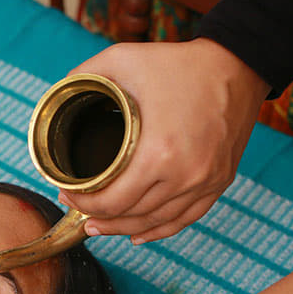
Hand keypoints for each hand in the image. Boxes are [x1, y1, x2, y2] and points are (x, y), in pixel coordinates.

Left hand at [59, 39, 269, 242]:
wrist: (237, 64)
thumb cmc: (179, 63)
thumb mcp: (122, 59)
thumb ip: (83, 76)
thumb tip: (55, 96)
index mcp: (159, 152)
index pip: (112, 201)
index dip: (83, 203)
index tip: (67, 192)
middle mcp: (186, 175)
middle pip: (131, 216)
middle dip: (98, 216)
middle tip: (77, 208)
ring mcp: (206, 182)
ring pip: (157, 223)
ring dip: (124, 228)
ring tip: (100, 224)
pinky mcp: (220, 182)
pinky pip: (185, 219)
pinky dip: (159, 230)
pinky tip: (137, 234)